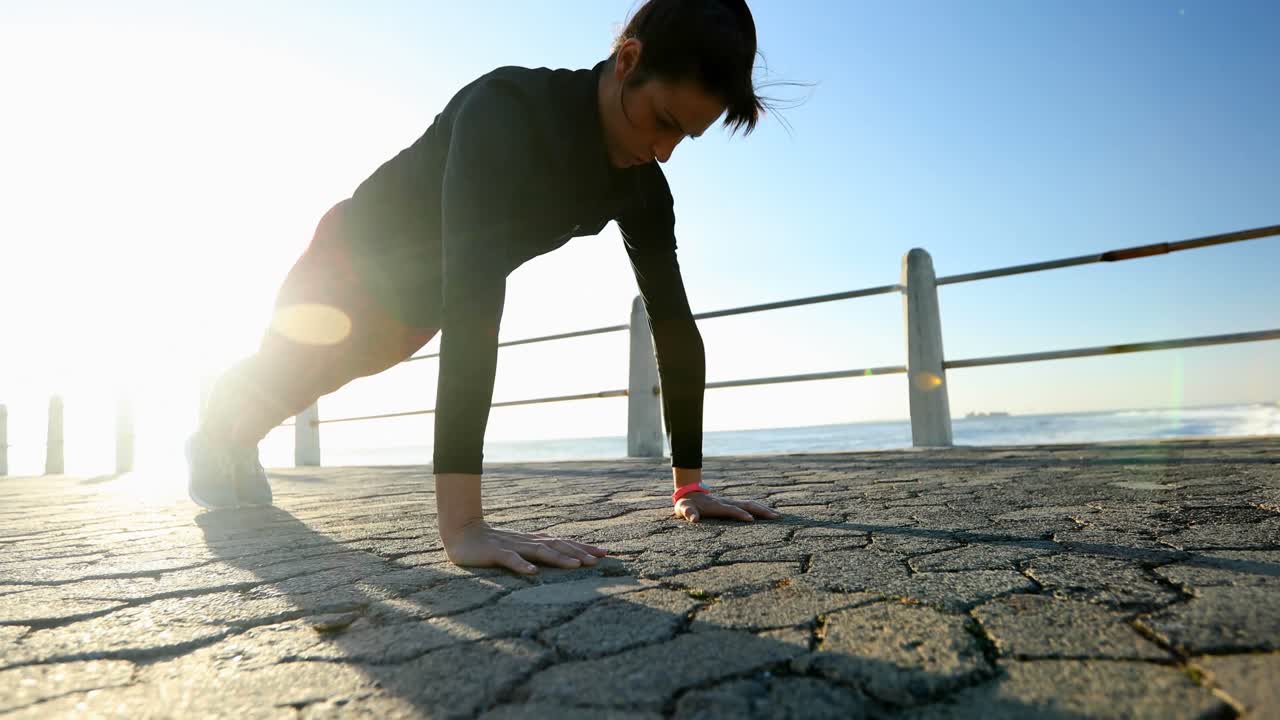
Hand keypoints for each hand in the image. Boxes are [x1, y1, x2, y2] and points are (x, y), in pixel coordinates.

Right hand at [442, 519, 608, 574]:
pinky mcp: (496, 553)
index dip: (584, 547)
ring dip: (559, 558)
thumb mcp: (518, 548)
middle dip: (579, 552)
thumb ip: (537, 552)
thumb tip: (561, 558)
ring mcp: (512, 546)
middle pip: (558, 545)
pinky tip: (533, 574)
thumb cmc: (492, 544)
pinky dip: (522, 566)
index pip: (564, 542)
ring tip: (576, 566)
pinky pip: (511, 560)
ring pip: (539, 552)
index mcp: (533, 541)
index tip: (605, 553)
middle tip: (599, 560)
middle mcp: (527, 542)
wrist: (462, 532)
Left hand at [674, 492, 779, 522]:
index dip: (740, 514)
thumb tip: (694, 519)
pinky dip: (760, 508)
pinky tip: (769, 513)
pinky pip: (749, 505)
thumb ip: (688, 513)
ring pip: (750, 503)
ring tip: (777, 515)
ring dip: (763, 509)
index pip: (731, 509)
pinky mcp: (733, 504)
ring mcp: (731, 502)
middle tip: (775, 517)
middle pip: (747, 504)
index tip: (751, 520)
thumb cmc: (687, 504)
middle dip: (760, 510)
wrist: (689, 493)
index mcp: (716, 505)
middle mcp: (727, 502)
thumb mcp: (683, 509)